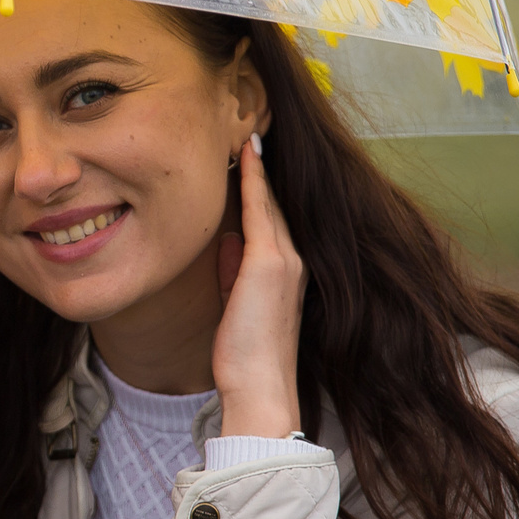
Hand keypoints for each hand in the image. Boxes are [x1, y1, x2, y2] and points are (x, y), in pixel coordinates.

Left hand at [212, 135, 305, 439]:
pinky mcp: (269, 264)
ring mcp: (285, 260)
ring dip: (258, 168)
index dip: (261, 187)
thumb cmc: (245, 355)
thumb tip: (225, 242)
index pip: (271, 220)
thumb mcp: (237, 304)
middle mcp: (293, 261)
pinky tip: (245, 155)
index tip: (250, 157)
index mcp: (287, 273)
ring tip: (247, 134)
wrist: (260, 387)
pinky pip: (258, 210)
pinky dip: (252, 181)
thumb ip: (233, 272)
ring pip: (267, 202)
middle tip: (250, 132)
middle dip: (262, 170)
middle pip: (273, 204)